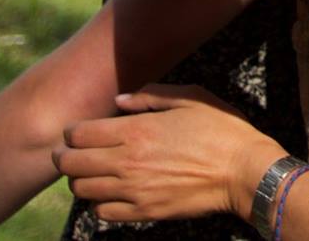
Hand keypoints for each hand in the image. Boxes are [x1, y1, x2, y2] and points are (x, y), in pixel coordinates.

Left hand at [54, 85, 280, 224]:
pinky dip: (99, 202)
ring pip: (82, 189)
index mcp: (137, 131)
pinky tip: (110, 193)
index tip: (77, 132)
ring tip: (90, 173)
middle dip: (65, 157)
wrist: (244, 172)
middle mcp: (129, 162)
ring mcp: (135, 190)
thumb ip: (152, 96)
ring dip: (80, 180)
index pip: (80, 134)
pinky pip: (102, 212)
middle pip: (72, 164)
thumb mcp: (192, 98)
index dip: (72, 132)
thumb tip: (120, 101)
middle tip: (70, 154)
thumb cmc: (222, 130)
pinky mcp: (144, 213)